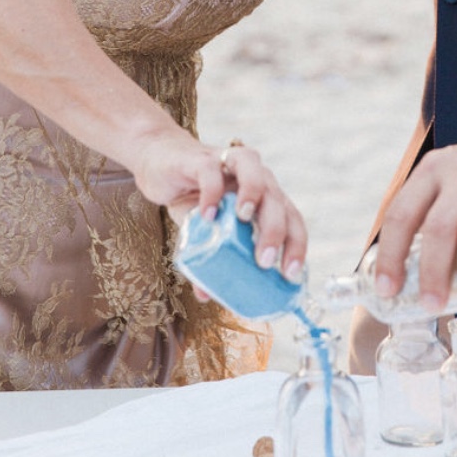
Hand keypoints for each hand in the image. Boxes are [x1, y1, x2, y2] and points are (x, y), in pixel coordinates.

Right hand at [130, 126, 307, 281]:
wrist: (160, 162)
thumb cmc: (191, 198)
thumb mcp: (204, 230)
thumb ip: (209, 255)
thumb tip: (207, 296)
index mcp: (264, 196)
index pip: (291, 218)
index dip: (296, 244)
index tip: (290, 274)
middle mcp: (254, 176)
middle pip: (276, 199)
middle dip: (275, 229)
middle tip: (264, 260)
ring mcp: (228, 164)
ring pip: (253, 172)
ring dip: (252, 195)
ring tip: (244, 220)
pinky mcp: (200, 160)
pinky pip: (211, 172)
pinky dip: (212, 192)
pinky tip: (207, 215)